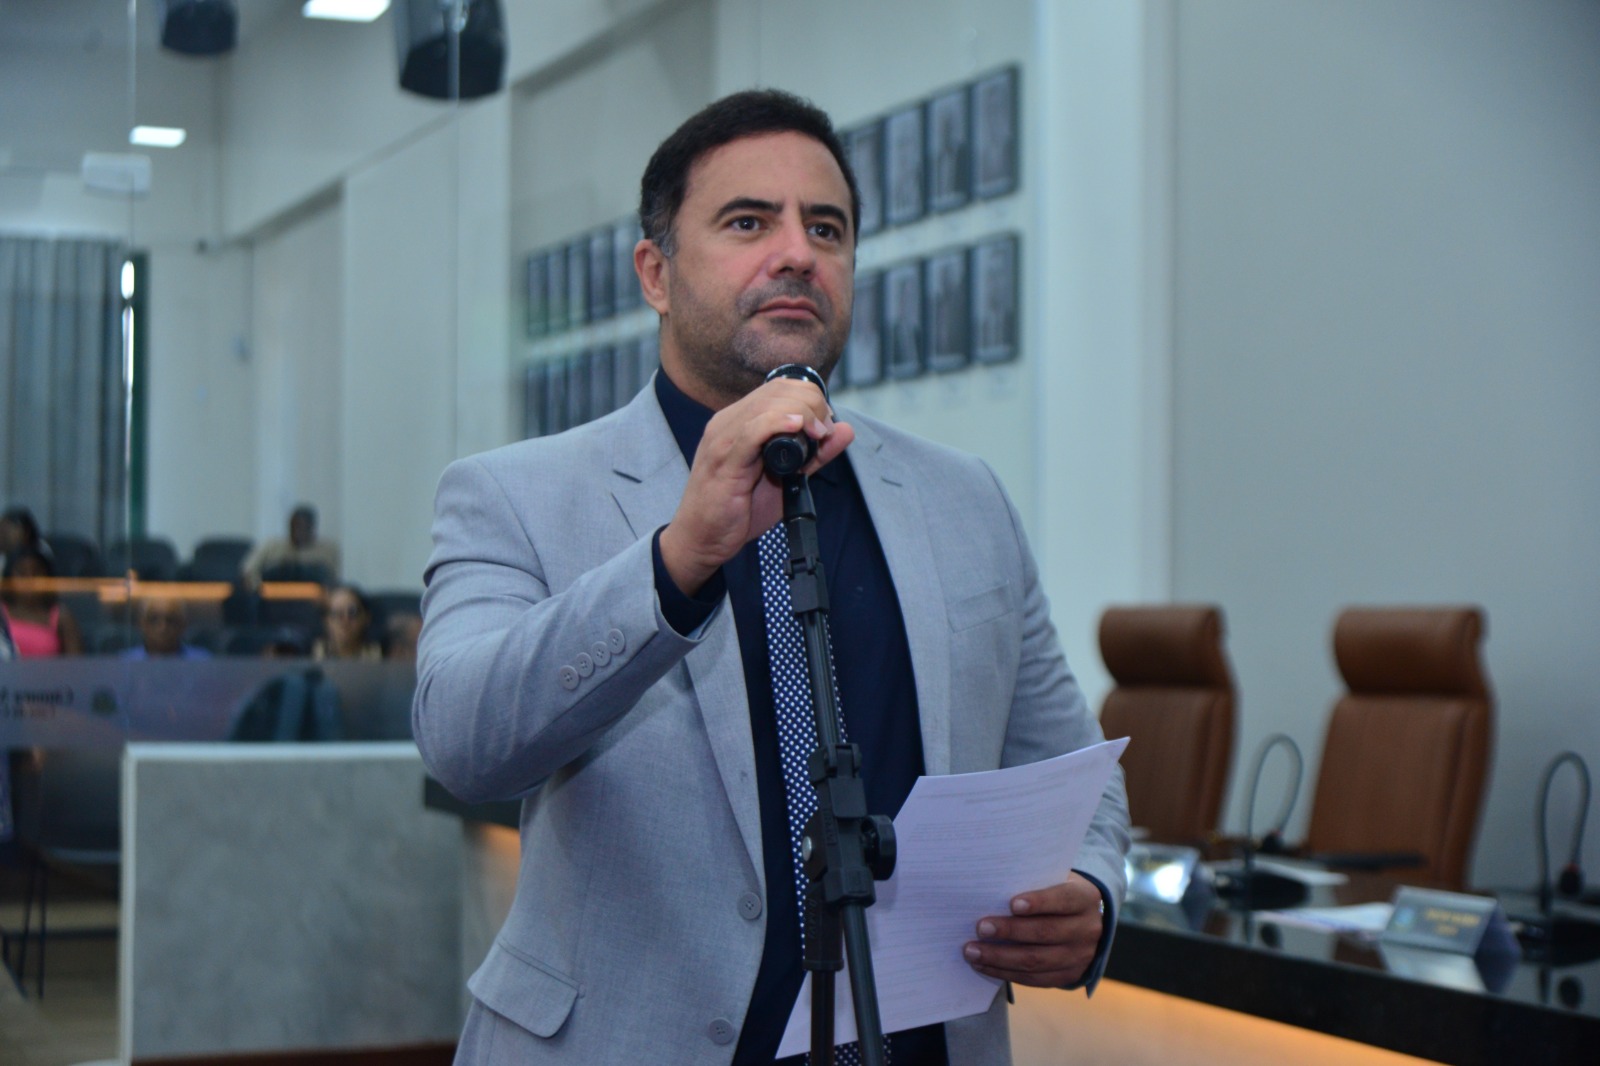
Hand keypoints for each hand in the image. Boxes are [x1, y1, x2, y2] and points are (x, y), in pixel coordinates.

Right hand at [659, 375, 853, 594]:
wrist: (701, 539)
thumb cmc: (737, 511)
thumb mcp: (786, 479)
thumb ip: (814, 455)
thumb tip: (844, 430)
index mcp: (740, 421)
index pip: (779, 388)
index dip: (811, 398)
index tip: (826, 425)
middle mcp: (729, 422)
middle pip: (777, 391)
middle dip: (813, 404)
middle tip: (825, 432)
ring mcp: (724, 439)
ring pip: (767, 405)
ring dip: (803, 413)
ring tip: (818, 433)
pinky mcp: (724, 460)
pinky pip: (752, 431)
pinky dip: (777, 423)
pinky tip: (797, 427)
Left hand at [963, 875, 1104, 987]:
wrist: (1084, 923)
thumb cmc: (1055, 894)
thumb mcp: (1053, 881)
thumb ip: (1031, 883)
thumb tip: (989, 889)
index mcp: (1084, 898)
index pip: (1063, 900)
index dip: (1039, 902)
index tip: (1012, 903)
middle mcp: (1087, 929)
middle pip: (1046, 932)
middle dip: (1010, 931)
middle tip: (980, 927)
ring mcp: (1080, 957)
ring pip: (1036, 961)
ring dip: (1000, 957)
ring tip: (972, 951)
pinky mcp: (1068, 976)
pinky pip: (1033, 979)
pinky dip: (1005, 973)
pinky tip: (983, 965)